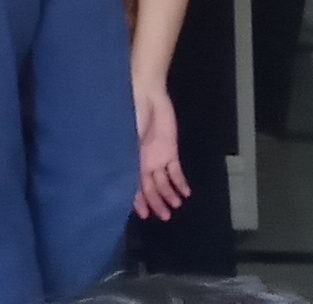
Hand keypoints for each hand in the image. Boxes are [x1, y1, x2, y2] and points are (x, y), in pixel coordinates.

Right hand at [133, 78, 189, 219]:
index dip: (138, 200)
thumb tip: (128, 183)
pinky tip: (185, 193)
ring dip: (169, 195)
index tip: (144, 214)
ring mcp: (157, 157)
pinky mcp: (170, 151)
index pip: (133, 185)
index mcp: (128, 160)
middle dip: (156, 202)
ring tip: (175, 206)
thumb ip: (130, 161)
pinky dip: (180, 182)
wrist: (145, 95)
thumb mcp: (127, 139)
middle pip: (149, 187)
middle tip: (164, 217)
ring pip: (163, 182)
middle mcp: (142, 162)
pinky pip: (175, 171)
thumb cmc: (131, 115)